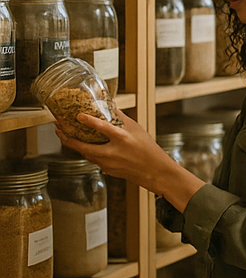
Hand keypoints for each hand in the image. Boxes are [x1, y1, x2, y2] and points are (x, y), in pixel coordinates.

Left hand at [54, 107, 203, 211]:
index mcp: (123, 139)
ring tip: (66, 136)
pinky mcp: (108, 170)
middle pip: (84, 147)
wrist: (156, 172)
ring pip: (86, 154)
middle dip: (67, 138)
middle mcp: (113, 152)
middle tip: (58, 128)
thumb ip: (121, 118)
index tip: (78, 115)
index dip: (89, 121)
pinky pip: (94, 160)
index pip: (103, 128)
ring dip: (75, 145)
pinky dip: (88, 152)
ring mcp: (109, 164)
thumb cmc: (149, 149)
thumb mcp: (137, 130)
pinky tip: (85, 147)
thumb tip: (108, 105)